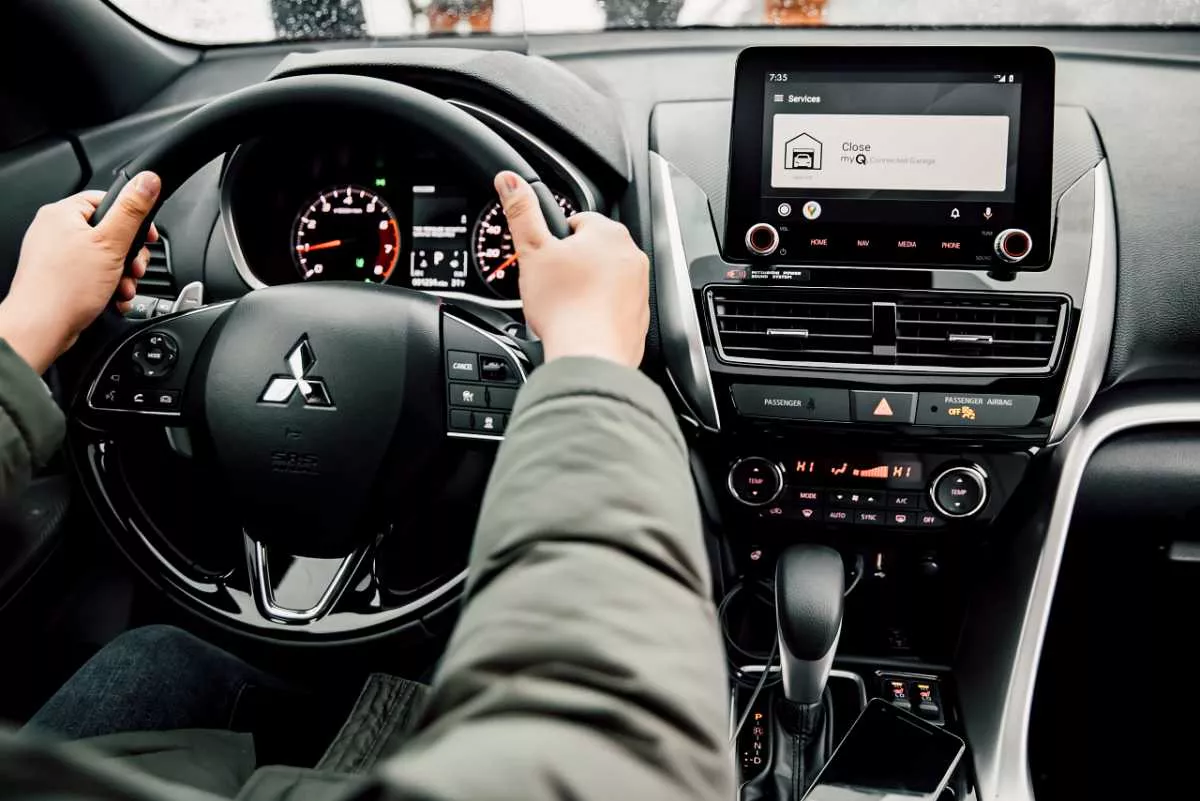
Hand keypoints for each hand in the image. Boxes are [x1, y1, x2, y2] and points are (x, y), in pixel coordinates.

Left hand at [0, 172, 160, 373]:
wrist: (41, 328)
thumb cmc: (65, 288)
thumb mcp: (110, 244)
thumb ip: (132, 210)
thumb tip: (148, 180)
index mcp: (63, 213)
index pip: (108, 200)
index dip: (134, 219)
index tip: (147, 237)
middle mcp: (55, 230)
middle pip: (110, 232)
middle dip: (129, 256)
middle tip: (133, 268)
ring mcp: (56, 255)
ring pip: (104, 257)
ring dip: (122, 274)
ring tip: (122, 287)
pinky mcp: (60, 276)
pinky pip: (93, 274)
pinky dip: (108, 286)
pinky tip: (112, 297)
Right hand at [494, 171, 648, 367]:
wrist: (589, 355)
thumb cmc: (564, 306)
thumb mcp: (533, 251)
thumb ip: (522, 212)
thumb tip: (511, 180)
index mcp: (608, 233)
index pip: (578, 221)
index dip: (556, 241)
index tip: (547, 259)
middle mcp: (631, 256)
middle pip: (592, 250)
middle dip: (572, 264)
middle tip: (553, 284)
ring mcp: (639, 287)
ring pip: (605, 278)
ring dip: (586, 287)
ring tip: (566, 304)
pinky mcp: (639, 315)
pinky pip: (615, 305)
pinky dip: (600, 311)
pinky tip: (582, 321)